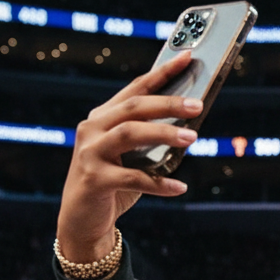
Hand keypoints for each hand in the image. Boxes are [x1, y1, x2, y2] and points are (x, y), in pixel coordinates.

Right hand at [56, 52, 201, 262]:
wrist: (82, 221)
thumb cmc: (113, 187)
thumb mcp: (132, 159)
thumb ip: (151, 143)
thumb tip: (189, 128)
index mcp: (102, 118)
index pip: (135, 89)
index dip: (162, 73)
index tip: (187, 58)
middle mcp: (92, 129)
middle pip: (133, 107)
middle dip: (168, 103)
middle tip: (197, 105)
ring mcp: (90, 153)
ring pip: (130, 133)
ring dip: (163, 133)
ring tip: (192, 137)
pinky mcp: (94, 179)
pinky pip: (133, 178)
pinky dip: (159, 183)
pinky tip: (180, 187)